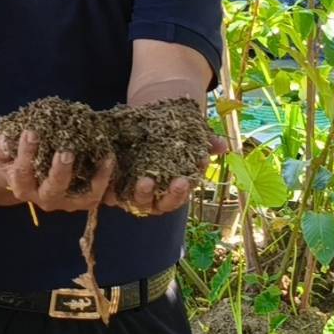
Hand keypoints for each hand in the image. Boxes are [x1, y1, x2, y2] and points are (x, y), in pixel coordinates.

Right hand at [0, 129, 114, 212]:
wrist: (30, 171)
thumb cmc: (16, 156)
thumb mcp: (5, 150)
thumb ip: (2, 146)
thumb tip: (6, 140)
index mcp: (22, 187)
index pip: (22, 173)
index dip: (26, 153)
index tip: (31, 132)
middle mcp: (44, 199)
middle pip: (52, 190)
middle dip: (60, 171)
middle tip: (66, 152)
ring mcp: (66, 202)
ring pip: (82, 198)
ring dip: (94, 180)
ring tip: (104, 158)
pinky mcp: (84, 200)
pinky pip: (97, 194)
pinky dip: (106, 178)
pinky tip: (110, 158)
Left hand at [106, 134, 227, 216]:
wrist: (142, 128)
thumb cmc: (170, 139)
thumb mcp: (188, 138)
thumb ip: (206, 143)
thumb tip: (223, 146)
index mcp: (171, 192)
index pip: (178, 197)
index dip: (181, 192)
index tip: (183, 181)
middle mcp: (152, 199)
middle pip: (158, 206)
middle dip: (161, 196)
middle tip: (159, 181)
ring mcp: (131, 194)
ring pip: (135, 202)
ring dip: (140, 194)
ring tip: (144, 180)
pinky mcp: (112, 188)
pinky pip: (109, 194)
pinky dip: (110, 188)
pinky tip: (114, 174)